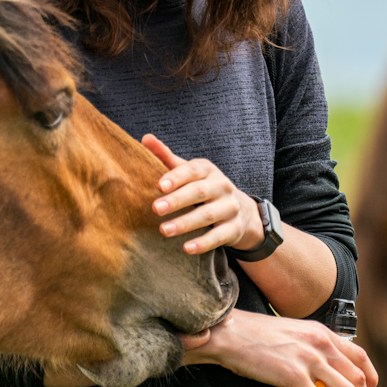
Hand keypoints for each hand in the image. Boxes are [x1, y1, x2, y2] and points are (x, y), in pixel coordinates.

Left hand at [142, 133, 261, 253]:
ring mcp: (230, 207)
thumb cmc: (204, 187)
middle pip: (199, 192)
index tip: (159, 186)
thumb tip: (145, 138)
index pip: (192, 170)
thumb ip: (166, 157)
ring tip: (164, 230)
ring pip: (208, 215)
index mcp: (208, 170)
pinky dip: (203, 243)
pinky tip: (186, 248)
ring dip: (185, 223)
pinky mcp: (234, 228)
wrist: (240, 210)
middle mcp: (221, 186)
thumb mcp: (189, 171)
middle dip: (177, 200)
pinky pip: (219, 236)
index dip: (176, 177)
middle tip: (155, 208)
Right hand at [180, 309, 377, 386]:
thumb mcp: (294, 334)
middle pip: (359, 378)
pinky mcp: (294, 375)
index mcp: (322, 333)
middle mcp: (321, 343)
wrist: (232, 332)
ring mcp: (309, 359)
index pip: (360, 357)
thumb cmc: (256, 335)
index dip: (371, 381)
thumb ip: (310, 351)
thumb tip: (313, 382)